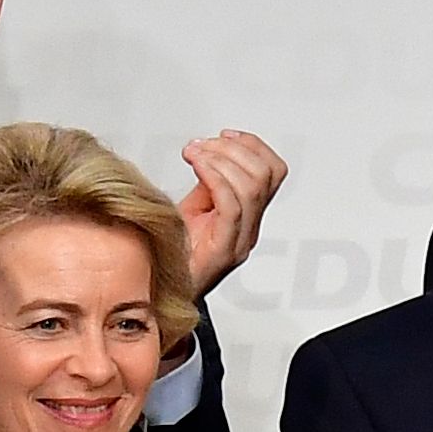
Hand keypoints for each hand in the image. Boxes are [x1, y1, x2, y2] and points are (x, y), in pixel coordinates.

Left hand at [175, 131, 287, 298]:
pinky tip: (195, 166)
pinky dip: (214, 175)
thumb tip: (206, 151)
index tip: (224, 135)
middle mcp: (250, 228)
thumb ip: (206, 184)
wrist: (159, 295)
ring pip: (252, 186)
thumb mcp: (193, 210)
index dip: (253, 145)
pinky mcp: (224, 250)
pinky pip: (231, 205)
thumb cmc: (174, 257)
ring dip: (220, 158)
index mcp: (248, 216)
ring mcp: (240, 240)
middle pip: (266, 174)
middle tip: (202, 147)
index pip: (273, 172)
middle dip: (232, 148)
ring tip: (194, 154)